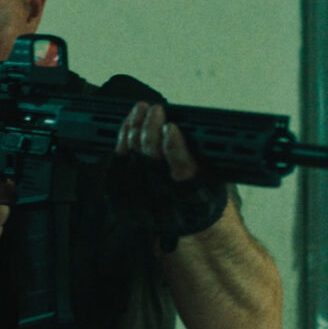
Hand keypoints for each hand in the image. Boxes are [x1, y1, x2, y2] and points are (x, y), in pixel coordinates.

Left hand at [113, 102, 227, 247]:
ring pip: (131, 158)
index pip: (181, 170)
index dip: (173, 147)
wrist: (186, 219)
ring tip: (142, 109)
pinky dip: (123, 139)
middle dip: (151, 130)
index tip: (171, 127)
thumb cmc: (201, 190)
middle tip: (156, 110)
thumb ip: (199, 154)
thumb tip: (184, 124)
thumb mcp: (210, 175)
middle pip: (151, 160)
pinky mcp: (123, 198)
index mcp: (192, 196)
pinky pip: (117, 162)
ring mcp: (140, 201)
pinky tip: (129, 123)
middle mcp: (164, 202)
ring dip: (135, 129)